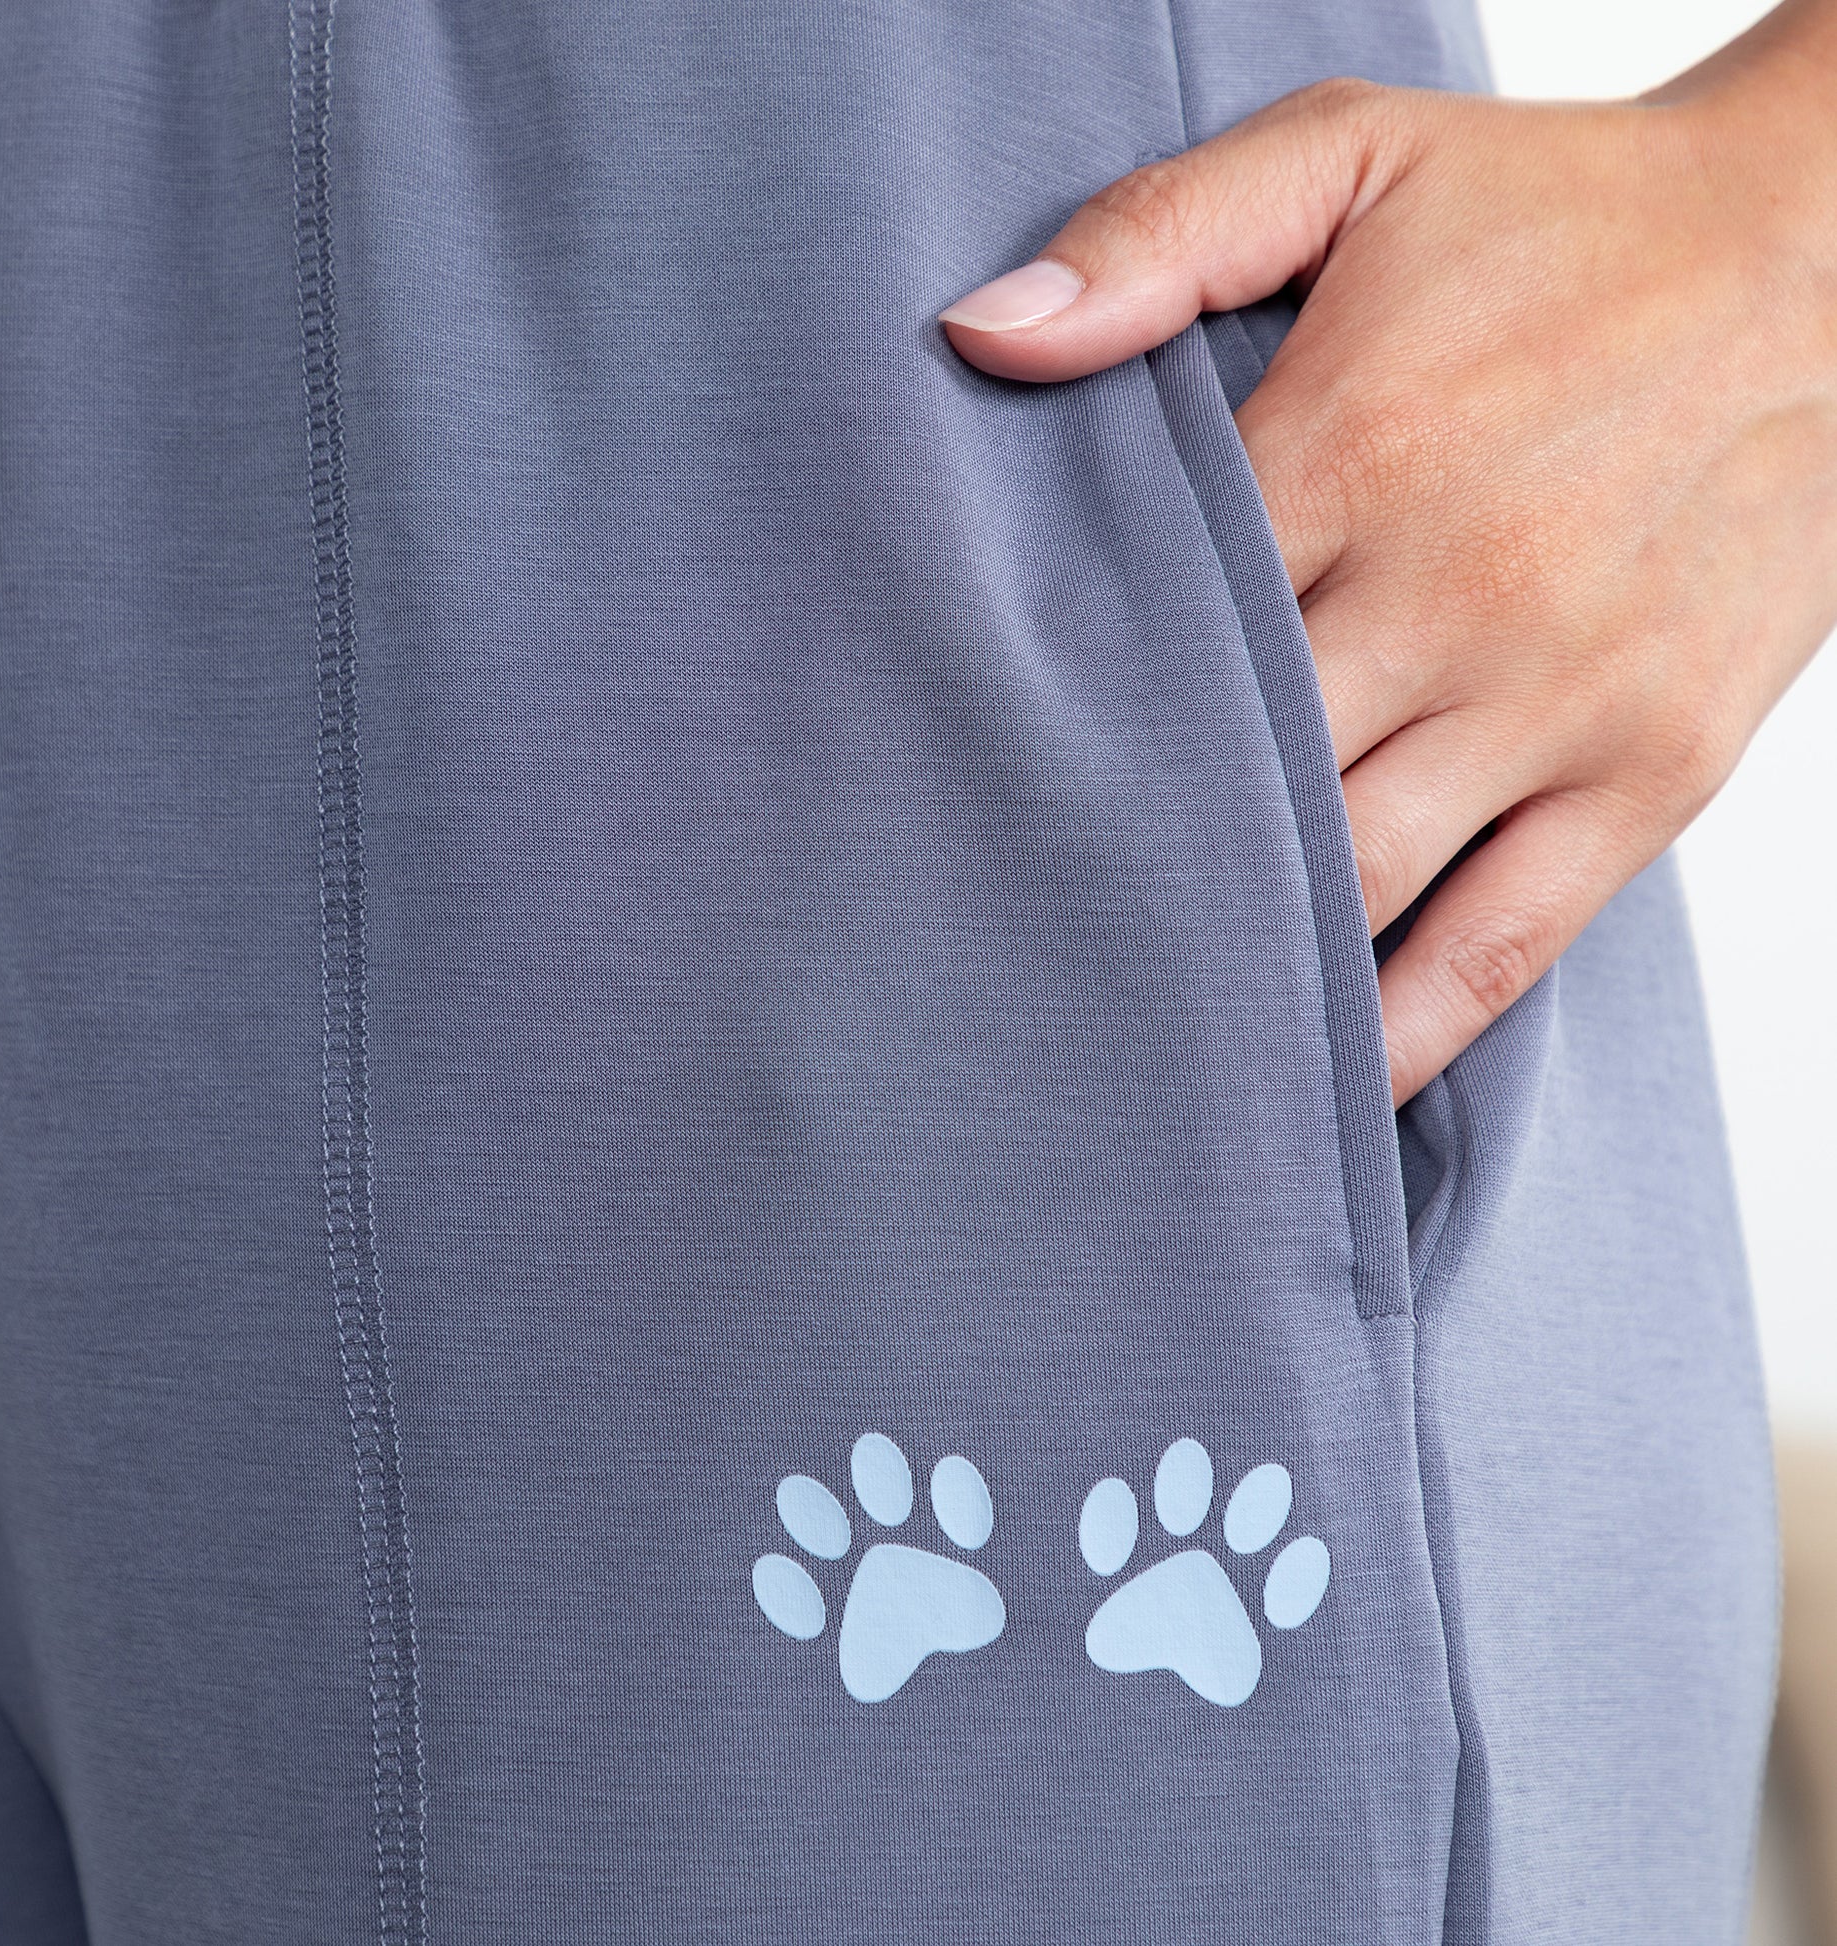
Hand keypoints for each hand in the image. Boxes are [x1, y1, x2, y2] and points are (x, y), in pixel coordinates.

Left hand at [939, 1, 1836, 1103]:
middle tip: (994, 944)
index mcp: (1351, 449)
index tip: (951, 789)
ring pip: (1354, 885)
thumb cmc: (1562, 218)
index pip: (1150, 631)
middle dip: (1114, 865)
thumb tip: (982, 334)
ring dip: (1234, 970)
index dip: (1041, 723)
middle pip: (1234, 779)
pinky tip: (1311, 1091)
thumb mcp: (1350, 158)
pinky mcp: (1650, 772)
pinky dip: (1401, 1033)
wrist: (1836, 253)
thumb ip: (1157, 237)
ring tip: (1119, 1049)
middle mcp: (1450, 593)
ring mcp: (1559, 699)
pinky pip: (1501, 946)